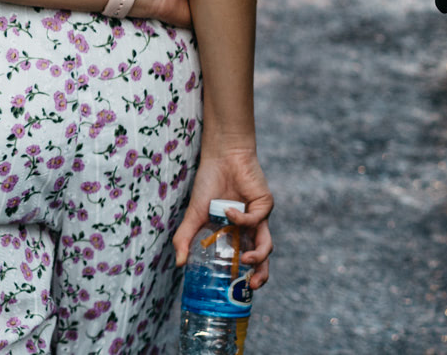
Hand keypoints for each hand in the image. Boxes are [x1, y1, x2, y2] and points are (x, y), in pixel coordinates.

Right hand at [173, 145, 274, 289]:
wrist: (221, 156)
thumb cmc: (209, 184)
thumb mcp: (194, 215)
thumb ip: (186, 238)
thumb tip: (179, 264)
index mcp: (236, 234)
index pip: (246, 261)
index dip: (246, 277)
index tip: (239, 291)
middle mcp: (250, 229)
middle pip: (262, 258)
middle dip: (260, 274)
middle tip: (251, 285)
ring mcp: (259, 217)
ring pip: (267, 244)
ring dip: (259, 256)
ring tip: (245, 259)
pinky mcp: (265, 203)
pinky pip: (256, 219)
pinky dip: (240, 219)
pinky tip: (227, 211)